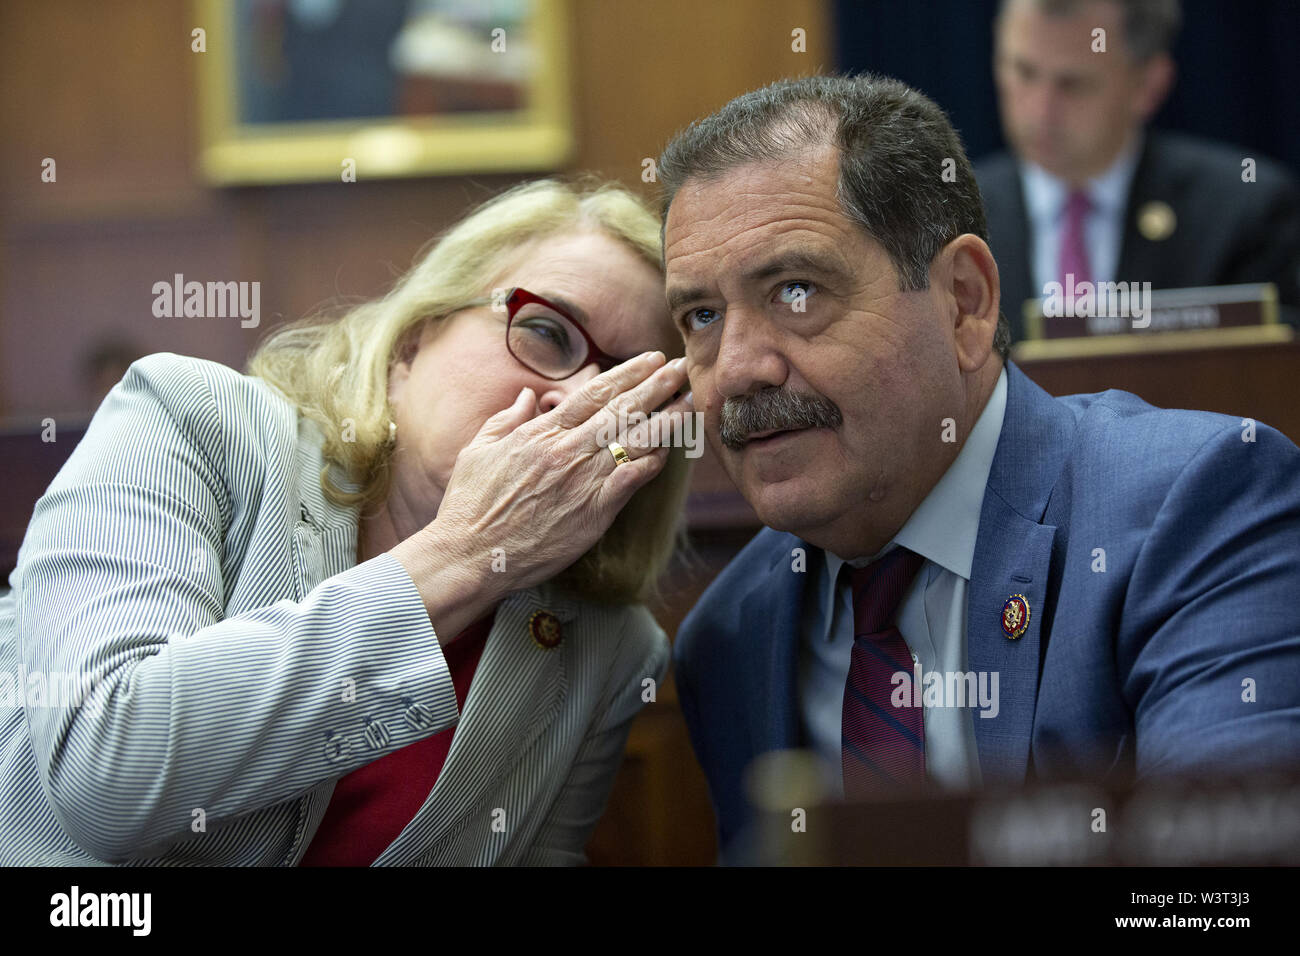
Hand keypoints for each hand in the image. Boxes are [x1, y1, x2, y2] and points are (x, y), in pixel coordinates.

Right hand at [393, 350, 690, 636]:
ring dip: (666, 419)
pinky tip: (670, 451)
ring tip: (689, 401)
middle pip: (621, 410)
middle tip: (682, 367)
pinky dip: (651, 463)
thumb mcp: (478, 450)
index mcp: (542, 432)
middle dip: (656, 386)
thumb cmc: (470, 505)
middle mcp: (567, 450)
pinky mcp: (593, 513)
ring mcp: (582, 481)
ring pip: (633, 441)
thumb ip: (506, 419)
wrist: (471, 554)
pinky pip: (631, 481)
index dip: (627, 373)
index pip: (593, 393)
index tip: (651, 359)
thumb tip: (528, 395)